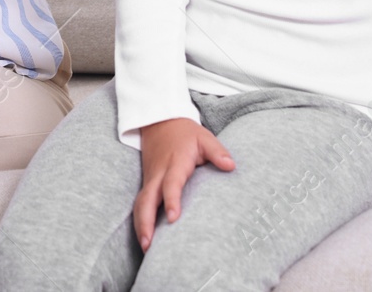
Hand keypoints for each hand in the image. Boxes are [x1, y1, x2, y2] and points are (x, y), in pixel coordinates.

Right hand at [133, 118, 234, 251]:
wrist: (159, 123)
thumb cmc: (185, 134)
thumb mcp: (204, 137)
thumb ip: (217, 151)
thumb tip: (231, 166)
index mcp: (174, 163)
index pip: (171, 184)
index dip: (171, 200)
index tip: (173, 218)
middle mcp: (158, 174)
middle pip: (146, 199)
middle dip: (146, 221)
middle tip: (149, 244)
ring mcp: (150, 180)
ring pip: (140, 204)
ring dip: (141, 225)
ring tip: (146, 248)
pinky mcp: (147, 185)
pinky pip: (141, 204)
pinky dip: (140, 221)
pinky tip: (146, 239)